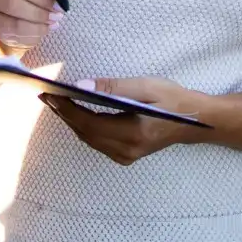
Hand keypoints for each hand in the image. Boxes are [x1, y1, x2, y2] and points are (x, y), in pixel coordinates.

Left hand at [39, 77, 204, 164]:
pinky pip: (97, 141)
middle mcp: (126, 150)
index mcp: (131, 134)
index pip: (88, 122)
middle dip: (64, 114)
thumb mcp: (146, 87)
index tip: (50, 94)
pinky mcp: (126, 155)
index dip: (66, 109)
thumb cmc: (173, 100)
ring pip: (89, 139)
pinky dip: (84, 127)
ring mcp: (126, 156)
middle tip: (46, 96)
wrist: (195, 121)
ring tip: (56, 102)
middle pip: (85, 133)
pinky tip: (76, 114)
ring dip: (72, 121)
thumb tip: (81, 86)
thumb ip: (113, 87)